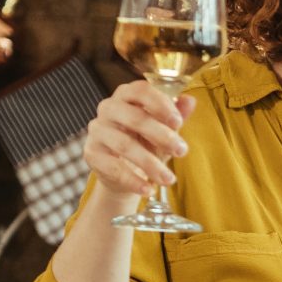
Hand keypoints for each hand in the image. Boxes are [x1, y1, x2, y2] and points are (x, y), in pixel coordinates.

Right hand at [84, 81, 193, 198]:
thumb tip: (190, 101)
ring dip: (150, 164)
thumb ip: (176, 115)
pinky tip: (149, 190)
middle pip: (135, 118)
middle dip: (162, 136)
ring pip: (125, 145)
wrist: (125, 172)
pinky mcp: (91, 153)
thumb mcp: (165, 129)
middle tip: (182, 151)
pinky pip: (113, 167)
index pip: (141, 91)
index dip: (161, 104)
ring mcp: (97, 130)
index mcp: (127, 95)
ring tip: (169, 179)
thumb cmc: (146, 142)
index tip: (178, 122)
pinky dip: (133, 181)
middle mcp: (108, 108)